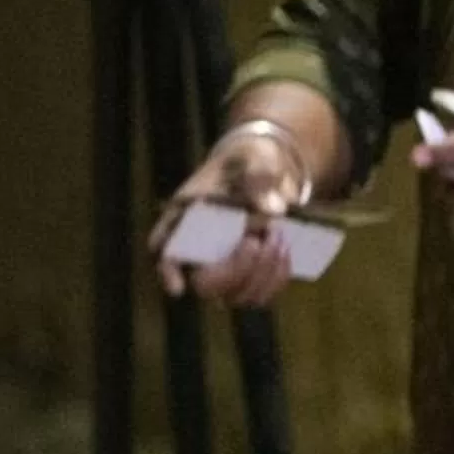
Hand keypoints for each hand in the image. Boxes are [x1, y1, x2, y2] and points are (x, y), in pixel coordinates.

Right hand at [148, 127, 305, 306]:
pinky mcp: (250, 272)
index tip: (178, 288)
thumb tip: (273, 210)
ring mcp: (225, 264)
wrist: (271, 171)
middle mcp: (200, 248)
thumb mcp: (255, 158)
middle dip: (235, 270)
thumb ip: (259, 176)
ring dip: (261, 274)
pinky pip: (259, 294)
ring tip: (279, 238)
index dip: (168, 271)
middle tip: (257, 241)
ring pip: (234, 295)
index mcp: (186, 217)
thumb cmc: (250, 161)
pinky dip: (276, 279)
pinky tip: (287, 252)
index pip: (166, 249)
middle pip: (205, 283)